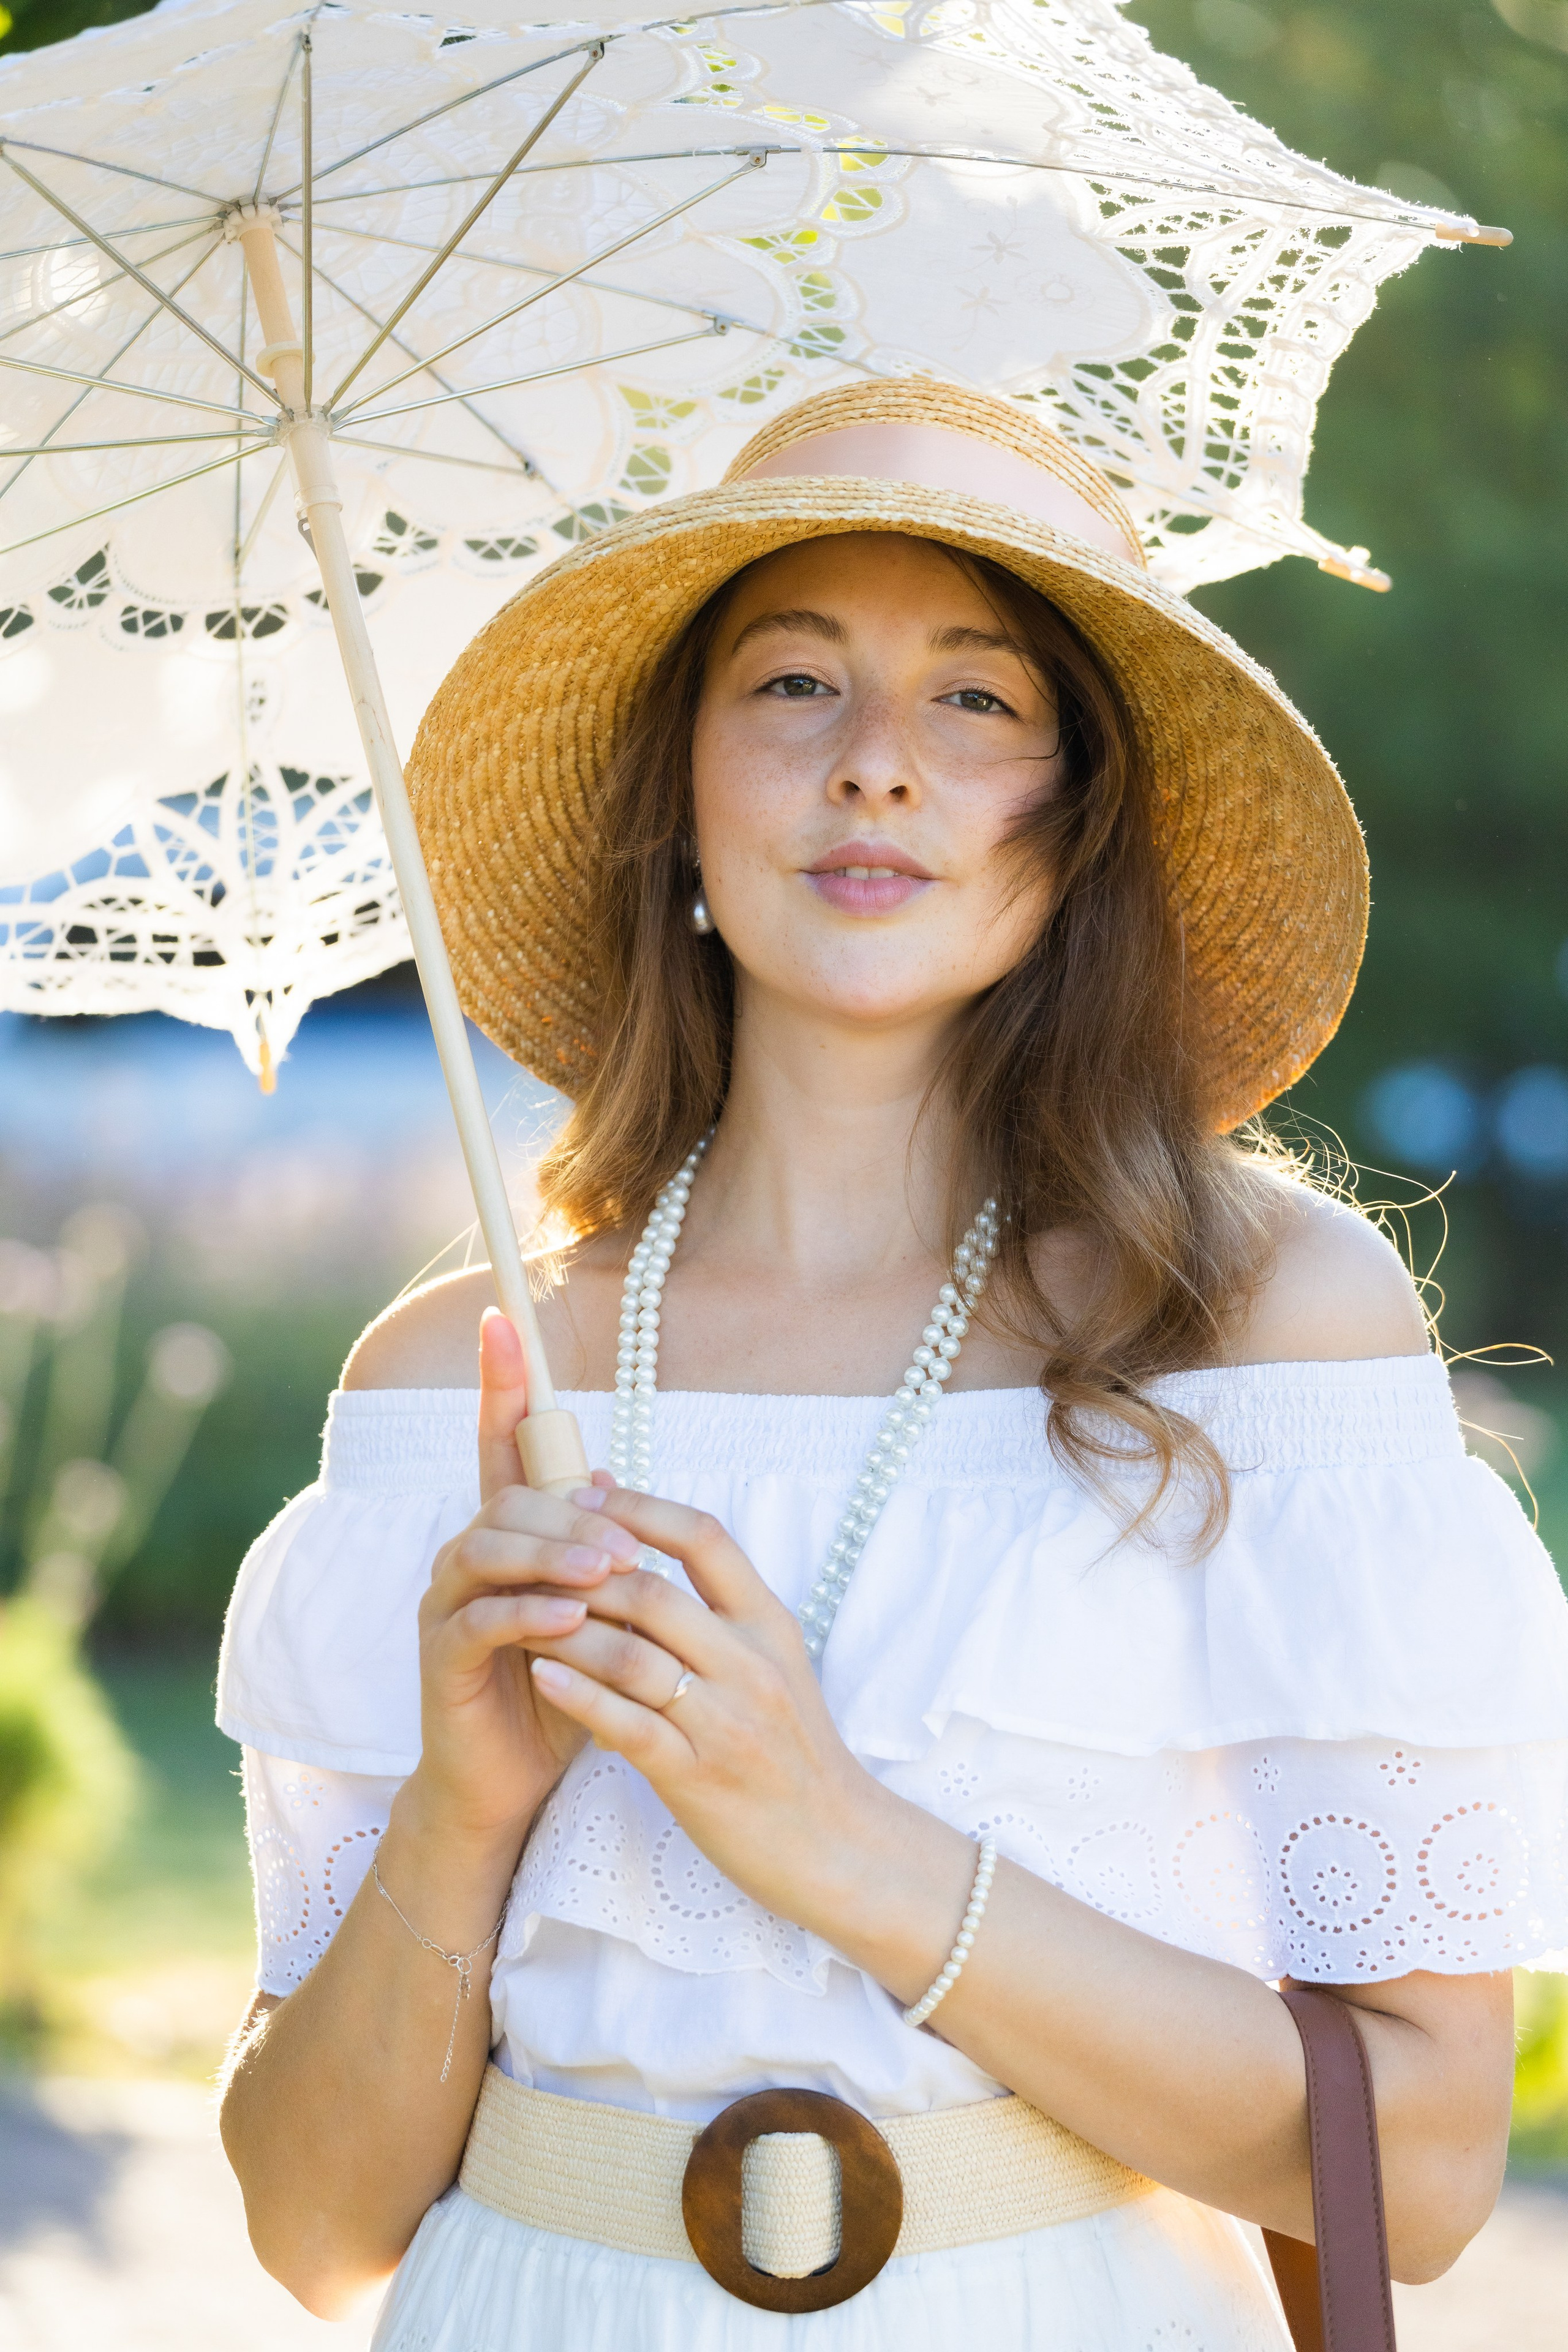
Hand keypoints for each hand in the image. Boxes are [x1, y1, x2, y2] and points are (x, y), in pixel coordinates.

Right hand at [402, 1311, 641, 1847]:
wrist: (507, 1783)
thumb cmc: (557, 1689)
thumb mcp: (589, 1611)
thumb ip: (592, 1549)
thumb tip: (603, 1478)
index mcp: (505, 1536)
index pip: (498, 1444)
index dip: (499, 1382)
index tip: (502, 1320)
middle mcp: (465, 1556)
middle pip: (508, 1501)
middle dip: (569, 1513)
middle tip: (629, 1542)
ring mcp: (446, 1603)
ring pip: (491, 1551)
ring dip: (554, 1557)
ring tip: (609, 1574)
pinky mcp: (441, 1655)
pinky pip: (482, 1619)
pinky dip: (529, 1614)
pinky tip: (572, 1618)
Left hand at [523, 1487, 965, 1956]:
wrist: (837, 1845)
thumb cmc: (794, 1750)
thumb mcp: (775, 1663)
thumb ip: (721, 1610)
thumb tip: (654, 1541)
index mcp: (769, 1625)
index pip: (703, 1539)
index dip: (640, 1509)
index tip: (586, 1495)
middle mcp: (750, 1663)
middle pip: (653, 1590)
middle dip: (580, 1569)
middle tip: (525, 1554)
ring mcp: (725, 1720)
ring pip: (630, 1654)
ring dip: (564, 1629)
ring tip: (514, 1612)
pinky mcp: (697, 1776)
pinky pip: (628, 1724)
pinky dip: (580, 1695)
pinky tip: (541, 1676)